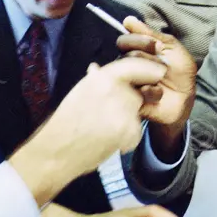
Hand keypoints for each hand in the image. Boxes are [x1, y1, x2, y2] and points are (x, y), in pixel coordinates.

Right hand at [12, 57, 164, 205]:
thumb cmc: (65, 121)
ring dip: (127, 119)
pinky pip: (136, 130)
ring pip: (137, 112)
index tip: (157, 72)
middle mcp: (117, 90)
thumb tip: (96, 68)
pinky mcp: (131, 132)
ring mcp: (126, 112)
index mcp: (103, 77)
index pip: (136, 65)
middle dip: (130, 101)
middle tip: (109, 113)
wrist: (59, 150)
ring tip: (104, 127)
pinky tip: (108, 139)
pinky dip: (127, 136)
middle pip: (138, 92)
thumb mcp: (78, 92)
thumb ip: (95, 80)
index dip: (149, 69)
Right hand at [118, 17, 197, 126]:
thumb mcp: (170, 47)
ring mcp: (127, 84)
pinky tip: (159, 93)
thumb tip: (128, 20)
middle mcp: (127, 67)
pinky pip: (136, 91)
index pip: (124, 41)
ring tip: (161, 80)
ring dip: (151, 74)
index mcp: (135, 52)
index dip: (139, 41)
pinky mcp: (130, 101)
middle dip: (148, 59)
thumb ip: (150, 33)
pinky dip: (152, 90)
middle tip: (162, 66)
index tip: (155, 46)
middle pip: (126, 56)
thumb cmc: (179, 71)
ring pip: (129, 73)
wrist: (185, 98)